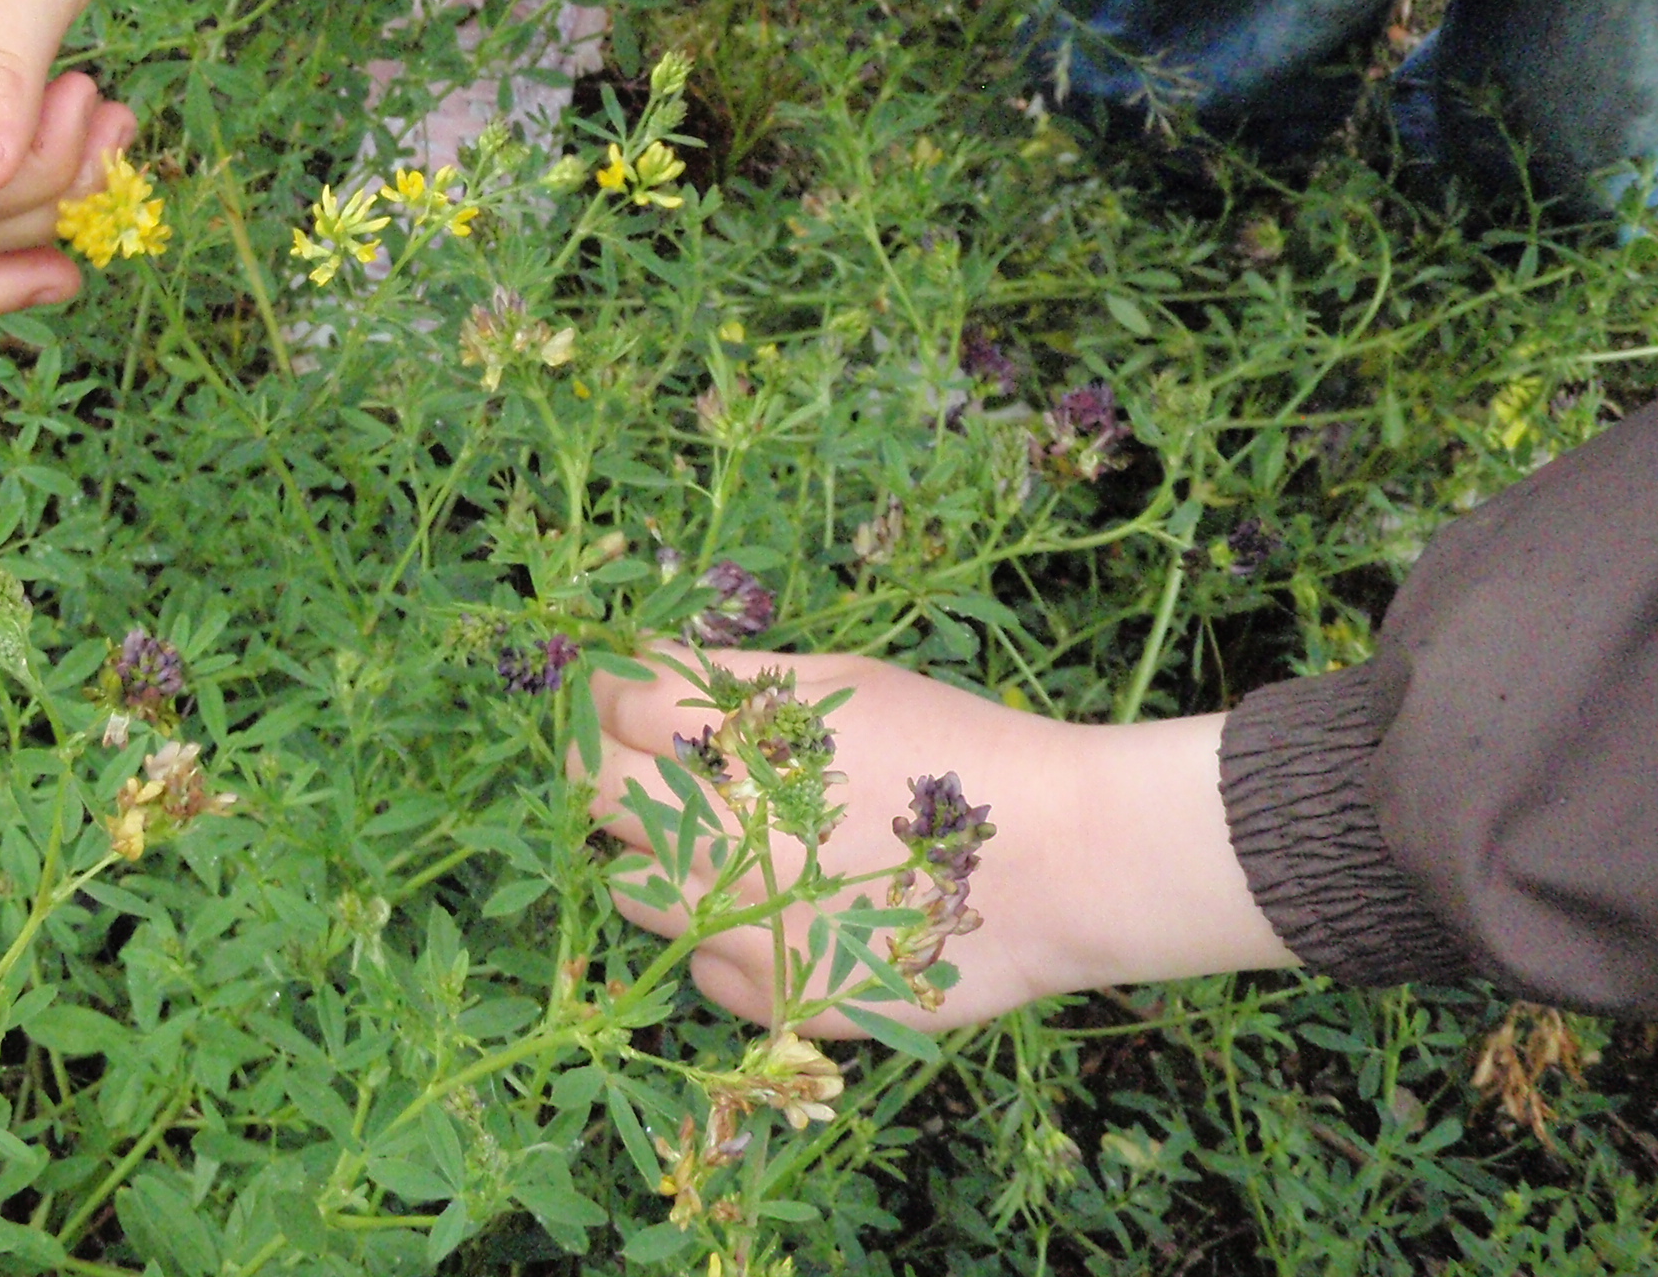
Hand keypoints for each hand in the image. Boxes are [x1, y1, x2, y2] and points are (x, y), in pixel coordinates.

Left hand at [581, 645, 1293, 1035]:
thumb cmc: (957, 752)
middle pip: (592, 790)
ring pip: (628, 889)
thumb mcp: (849, 682)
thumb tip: (652, 663)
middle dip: (605, 769)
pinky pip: (700, 969)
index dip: (607, 694)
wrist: (1065, 860)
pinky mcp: (774, 993)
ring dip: (656, 861)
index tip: (622, 699)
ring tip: (727, 845)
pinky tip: (781, 916)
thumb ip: (740, 679)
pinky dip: (723, 944)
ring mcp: (737, 920)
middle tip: (653, 768)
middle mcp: (715, 828)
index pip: (611, 702)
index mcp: (732, 737)